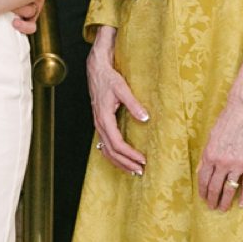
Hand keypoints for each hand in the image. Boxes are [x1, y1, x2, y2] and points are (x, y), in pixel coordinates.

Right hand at [86, 30, 148, 175]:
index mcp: (104, 118)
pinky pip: (104, 145)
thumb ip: (133, 104)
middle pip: (111, 152)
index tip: (143, 159)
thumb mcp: (122, 88)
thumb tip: (145, 118)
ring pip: (106, 151)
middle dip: (126, 163)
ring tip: (133, 170)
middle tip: (141, 171)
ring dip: (119, 162)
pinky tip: (122, 160)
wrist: (96, 70)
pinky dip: (113, 156)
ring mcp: (98, 125)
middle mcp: (99, 124)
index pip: (116, 143)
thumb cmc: (108, 78)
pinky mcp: (100, 123)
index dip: (130, 154)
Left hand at [196, 61, 242, 209]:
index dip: (202, 191)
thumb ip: (208, 154)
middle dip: (212, 199)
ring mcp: (237, 164)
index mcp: (210, 154)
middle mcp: (221, 161)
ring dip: (225, 201)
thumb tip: (203, 169)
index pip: (203, 179)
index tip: (203, 199)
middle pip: (215, 187)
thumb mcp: (212, 136)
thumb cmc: (228, 120)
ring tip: (224, 209)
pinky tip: (241, 204)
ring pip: (229, 189)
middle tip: (212, 208)